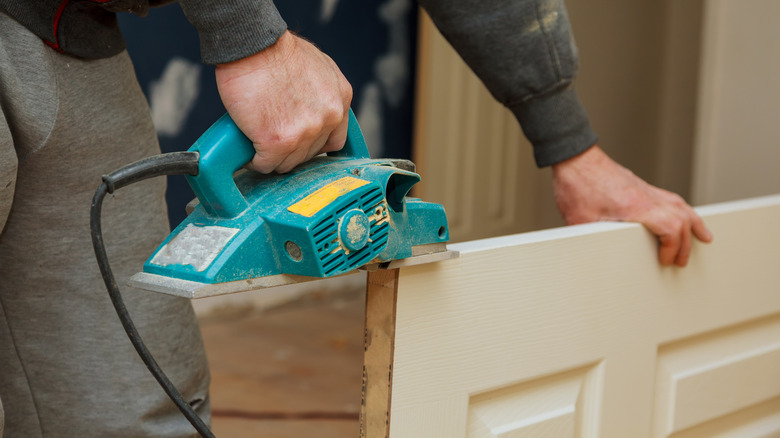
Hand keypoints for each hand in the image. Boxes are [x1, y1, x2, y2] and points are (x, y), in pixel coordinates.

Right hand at [215, 31, 352, 172]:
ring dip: (273, 158)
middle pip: (309, 155)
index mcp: (340, 100)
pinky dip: (256, 162)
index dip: (313, 145)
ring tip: (259, 147)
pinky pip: (266, 165)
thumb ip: (323, 92)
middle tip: (273, 141)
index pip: (334, 141)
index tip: (300, 144)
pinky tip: (250, 154)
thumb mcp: (319, 66)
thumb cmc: (276, 49)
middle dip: (291, 150)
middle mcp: (328, 119)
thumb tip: (313, 109)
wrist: (253, 45)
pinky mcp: (278, 142)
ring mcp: (305, 133)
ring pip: (288, 164)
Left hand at [552, 145, 712, 266]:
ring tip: (703, 238)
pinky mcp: (641, 185)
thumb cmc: (577, 185)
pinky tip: (684, 214)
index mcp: (636, 207)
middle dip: (685, 244)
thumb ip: (593, 241)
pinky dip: (683, 209)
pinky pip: (671, 198)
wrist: (575, 157)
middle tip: (680, 261)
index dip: (673, 249)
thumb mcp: (581, 221)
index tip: (667, 261)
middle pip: (682, 220)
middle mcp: (647, 196)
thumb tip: (594, 258)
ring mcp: (646, 189)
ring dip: (693, 224)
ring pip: (681, 206)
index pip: (671, 229)